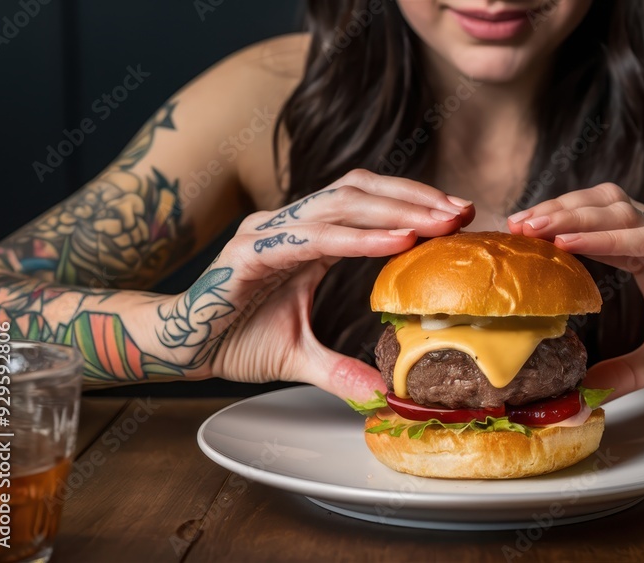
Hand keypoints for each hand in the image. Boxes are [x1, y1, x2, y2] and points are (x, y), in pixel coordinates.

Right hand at [154, 169, 473, 399]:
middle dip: (414, 198)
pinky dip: (359, 239)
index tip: (456, 215)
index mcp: (304, 237)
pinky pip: (313, 238)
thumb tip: (381, 393)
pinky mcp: (251, 252)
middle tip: (462, 211)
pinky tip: (398, 241)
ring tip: (440, 221)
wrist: (180, 347)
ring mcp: (268, 233)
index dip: (410, 202)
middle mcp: (288, 224)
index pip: (364, 202)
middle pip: (359, 191)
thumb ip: (341, 368)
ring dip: (396, 211)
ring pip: (340, 204)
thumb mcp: (300, 355)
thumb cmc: (234, 339)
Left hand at [508, 183, 643, 398]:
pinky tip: (573, 242)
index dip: (560, 220)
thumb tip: (582, 392)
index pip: (600, 222)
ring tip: (535, 226)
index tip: (520, 230)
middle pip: (607, 204)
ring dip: (575, 215)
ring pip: (625, 212)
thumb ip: (620, 372)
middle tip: (518, 222)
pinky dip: (609, 237)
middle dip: (559, 209)